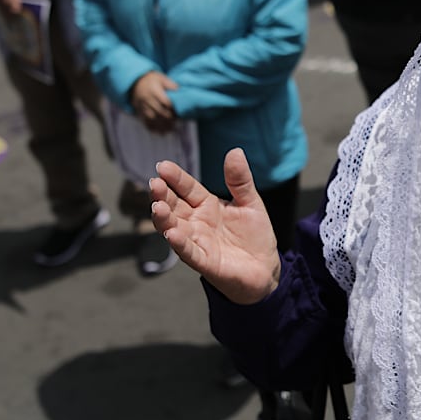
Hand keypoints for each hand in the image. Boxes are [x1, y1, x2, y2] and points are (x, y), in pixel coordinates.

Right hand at [130, 71, 178, 132]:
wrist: (134, 82)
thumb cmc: (151, 80)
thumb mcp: (161, 77)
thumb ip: (170, 84)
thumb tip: (179, 90)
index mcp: (154, 90)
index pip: (165, 102)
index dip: (172, 109)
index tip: (178, 113)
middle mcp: (147, 99)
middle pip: (159, 111)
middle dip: (168, 119)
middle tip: (176, 124)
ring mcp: (142, 106)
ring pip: (152, 118)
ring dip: (161, 126)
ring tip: (169, 131)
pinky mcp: (139, 111)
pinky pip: (144, 120)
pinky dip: (151, 127)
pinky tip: (158, 133)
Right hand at [150, 149, 281, 303]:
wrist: (266, 268)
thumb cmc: (254, 236)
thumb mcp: (251, 203)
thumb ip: (240, 180)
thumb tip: (235, 151)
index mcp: (207, 205)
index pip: (187, 188)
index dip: (175, 177)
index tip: (162, 165)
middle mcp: (197, 222)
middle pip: (174, 206)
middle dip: (162, 195)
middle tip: (154, 183)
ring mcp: (198, 242)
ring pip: (175, 228)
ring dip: (164, 219)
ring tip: (157, 206)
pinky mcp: (205, 262)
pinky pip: (189, 252)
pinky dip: (180, 244)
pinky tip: (172, 233)